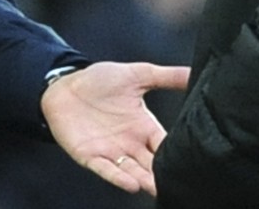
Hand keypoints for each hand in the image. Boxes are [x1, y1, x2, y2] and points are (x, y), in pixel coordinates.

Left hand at [41, 61, 190, 195]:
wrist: (63, 85)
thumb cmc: (99, 81)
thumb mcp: (136, 75)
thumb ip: (166, 77)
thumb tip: (194, 71)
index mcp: (145, 127)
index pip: (167, 145)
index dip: (179, 153)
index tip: (195, 161)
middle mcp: (132, 144)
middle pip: (153, 165)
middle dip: (163, 175)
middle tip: (179, 183)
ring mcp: (112, 152)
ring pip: (133, 172)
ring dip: (145, 181)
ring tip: (157, 187)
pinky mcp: (91, 156)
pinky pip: (107, 170)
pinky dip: (118, 178)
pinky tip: (131, 183)